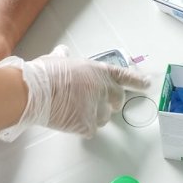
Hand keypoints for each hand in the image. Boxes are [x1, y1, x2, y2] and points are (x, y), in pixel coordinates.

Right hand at [0, 45, 150, 139]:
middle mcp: (103, 90)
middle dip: (110, 102)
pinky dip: (81, 127)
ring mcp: (97, 108)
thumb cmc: (46, 73)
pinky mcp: (87, 125)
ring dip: (94, 116)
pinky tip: (69, 120)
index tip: (147, 84)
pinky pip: (89, 130)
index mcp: (99, 71)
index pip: (124, 76)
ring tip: (75, 111)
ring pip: (103, 117)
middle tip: (96, 102)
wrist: (36, 92)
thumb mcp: (58, 59)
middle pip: (117, 100)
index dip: (137, 81)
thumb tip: (63, 53)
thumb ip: (65, 57)